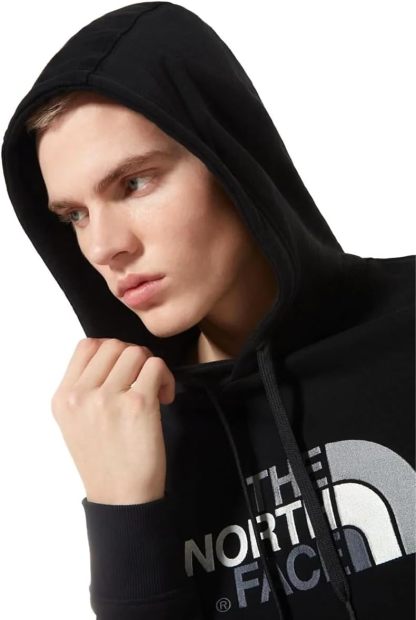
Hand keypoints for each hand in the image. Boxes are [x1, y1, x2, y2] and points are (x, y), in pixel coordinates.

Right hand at [51, 338, 175, 504]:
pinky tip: (165, 398)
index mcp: (63, 398)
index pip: (86, 346)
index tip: (123, 371)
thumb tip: (117, 355)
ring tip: (155, 390)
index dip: (111, 351)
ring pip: (136, 352)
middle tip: (143, 381)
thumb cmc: (106, 461)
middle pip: (114, 345)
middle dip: (134, 357)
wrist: (122, 498)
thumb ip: (86, 387)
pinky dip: (165, 378)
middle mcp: (81, 396)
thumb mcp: (76, 422)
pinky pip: (156, 366)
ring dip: (151, 366)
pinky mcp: (138, 405)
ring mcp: (108, 399)